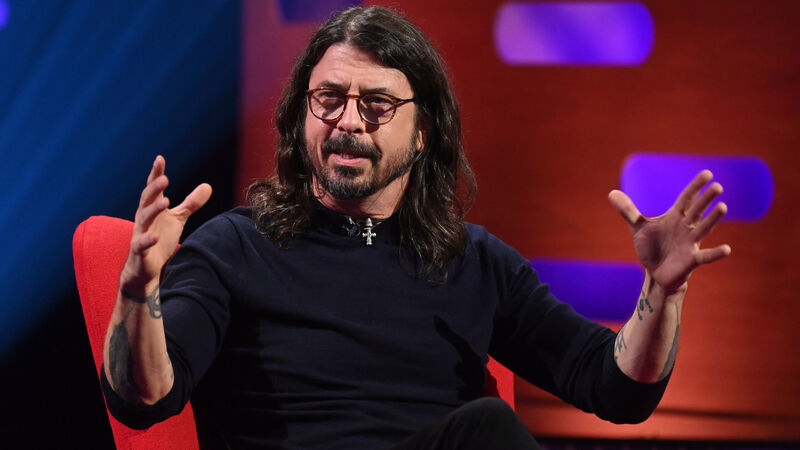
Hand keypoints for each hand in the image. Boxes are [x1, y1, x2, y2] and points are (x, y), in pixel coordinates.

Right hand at [120, 156, 211, 293]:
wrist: (146, 268)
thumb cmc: (160, 239)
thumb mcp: (177, 219)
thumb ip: (190, 204)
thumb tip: (208, 185)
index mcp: (152, 208)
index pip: (153, 188)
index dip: (156, 174)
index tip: (159, 159)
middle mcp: (144, 218)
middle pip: (147, 199)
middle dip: (154, 188)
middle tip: (164, 178)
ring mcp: (140, 233)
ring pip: (144, 218)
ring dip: (153, 209)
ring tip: (165, 202)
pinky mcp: (140, 250)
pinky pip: (142, 243)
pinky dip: (148, 239)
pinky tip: (156, 235)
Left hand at [608, 170, 730, 293]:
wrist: (654, 272)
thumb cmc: (651, 247)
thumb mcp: (638, 227)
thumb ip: (628, 211)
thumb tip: (611, 192)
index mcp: (675, 217)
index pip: (687, 198)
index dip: (695, 186)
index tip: (707, 173)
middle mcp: (686, 228)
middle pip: (697, 211)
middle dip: (706, 199)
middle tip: (717, 186)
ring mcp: (690, 243)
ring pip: (704, 229)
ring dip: (713, 219)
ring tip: (723, 207)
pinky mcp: (691, 260)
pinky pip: (705, 256)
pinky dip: (715, 253)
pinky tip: (727, 249)